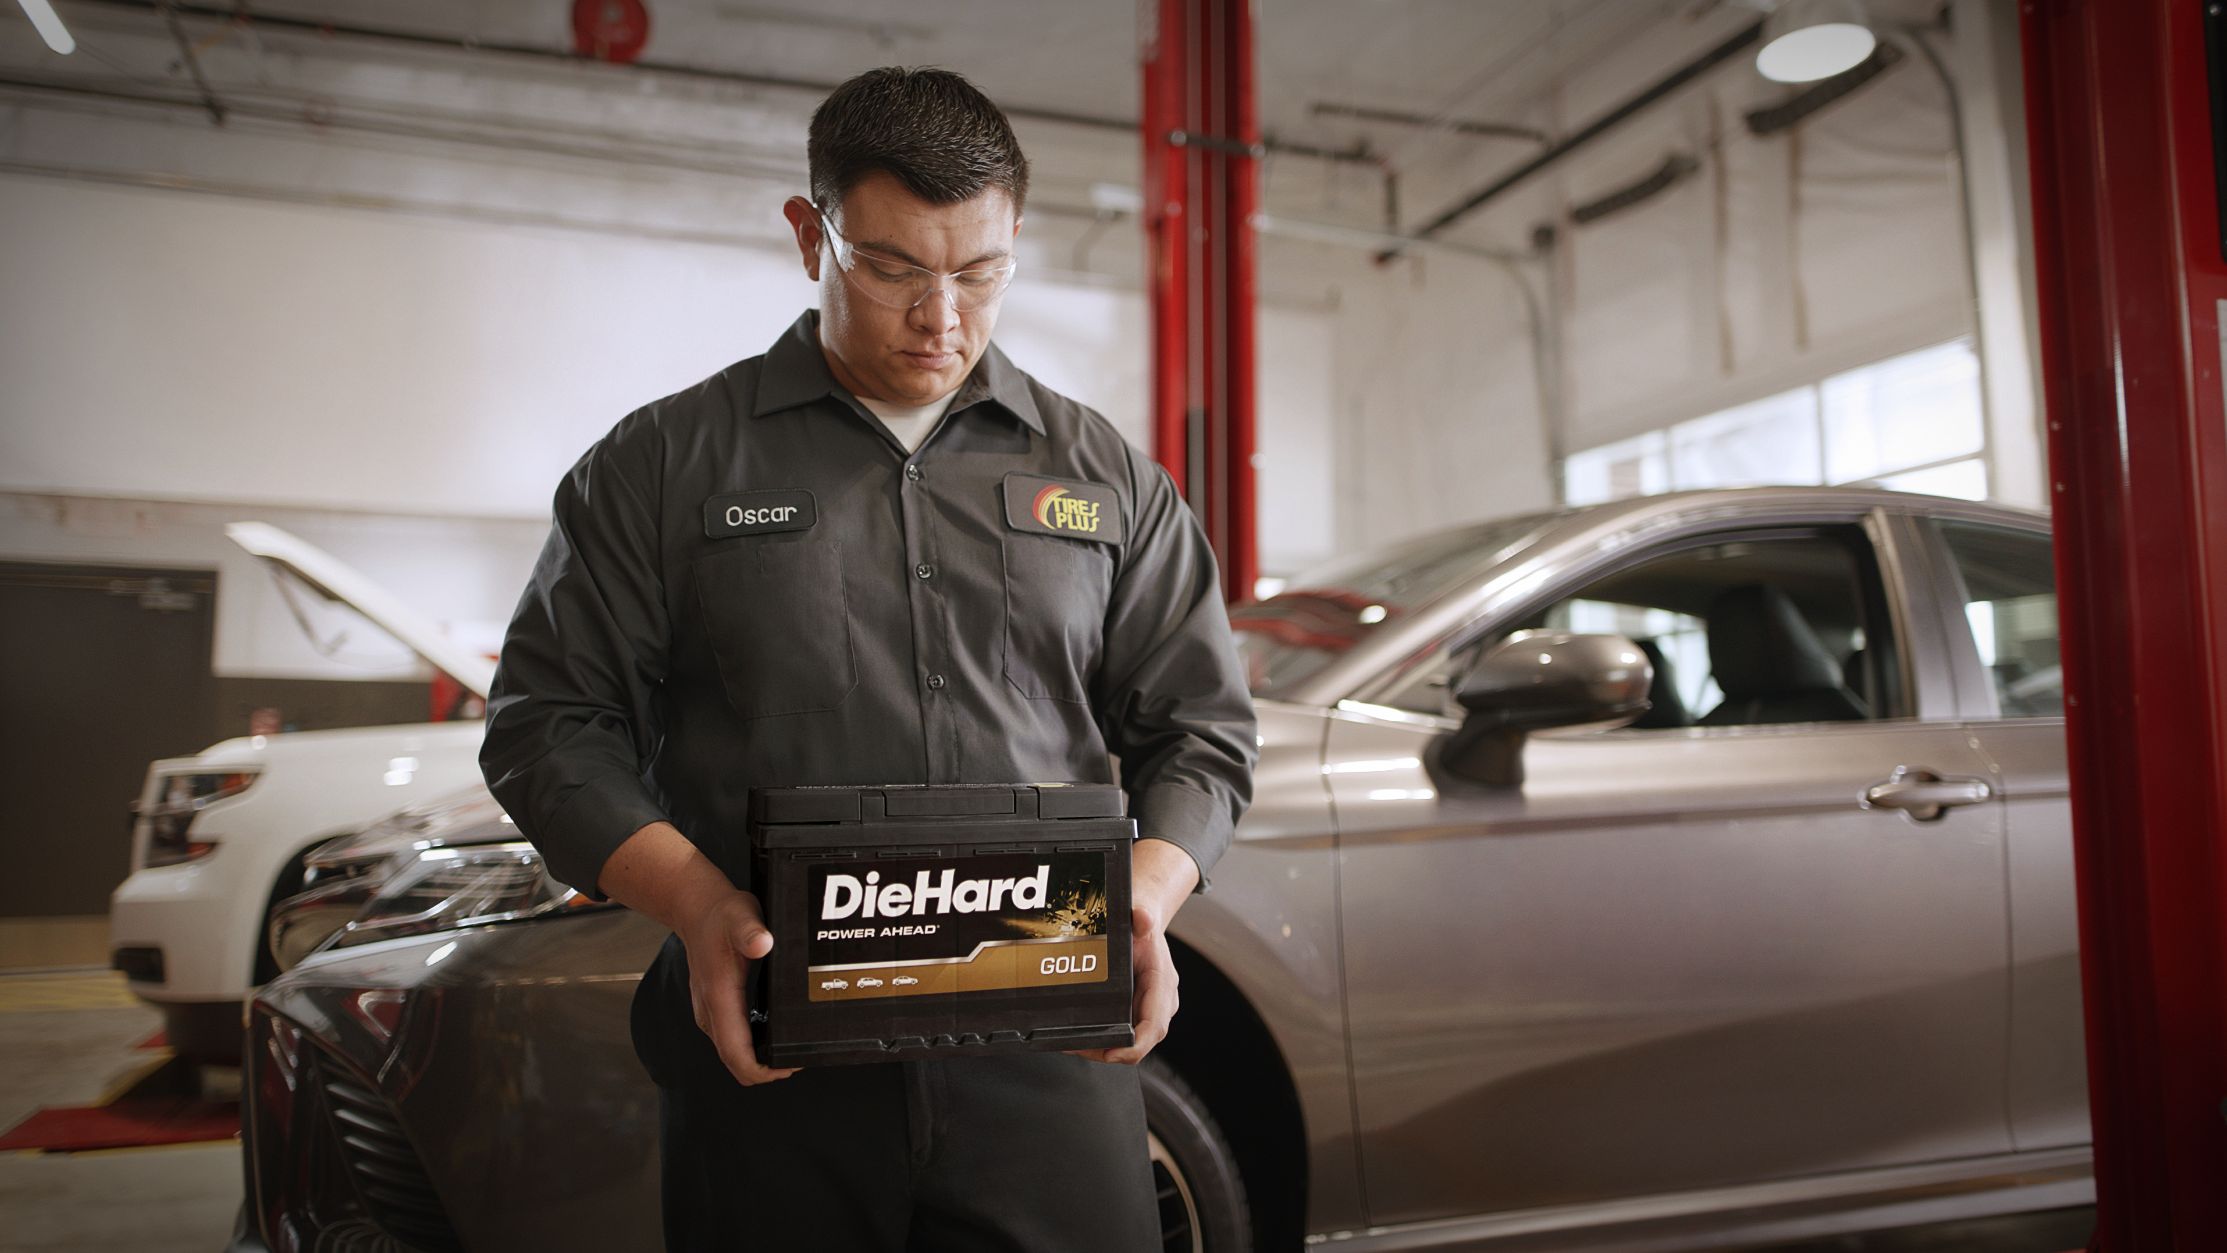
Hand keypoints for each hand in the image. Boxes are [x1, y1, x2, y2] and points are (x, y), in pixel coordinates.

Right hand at [678, 889, 800, 1085]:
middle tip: (799, 1058)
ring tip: (791, 1049)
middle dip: (767, 1070)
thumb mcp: (741, 916)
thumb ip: (751, 930)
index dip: (763, 1071)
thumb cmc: (721, 915)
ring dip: (759, 1060)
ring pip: (733, 1054)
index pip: (736, 1054)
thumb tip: (762, 944)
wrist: (697, 910)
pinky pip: (733, 1040)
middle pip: (735, 1063)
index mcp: (718, 997)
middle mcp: (711, 1012)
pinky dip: (752, 1047)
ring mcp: (711, 1013)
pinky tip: (774, 1034)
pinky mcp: (715, 1010)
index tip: (791, 1065)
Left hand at [1069, 902, 1178, 1064]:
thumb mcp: (1140, 915)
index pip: (1154, 1025)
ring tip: (1071, 1043)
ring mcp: (1146, 1010)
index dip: (1135, 1045)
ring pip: (1128, 1042)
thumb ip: (1142, 916)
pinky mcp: (1134, 1013)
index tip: (1111, 1052)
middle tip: (1077, 1047)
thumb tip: (1143, 918)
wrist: (1143, 924)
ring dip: (1100, 1048)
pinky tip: (1077, 1036)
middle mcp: (1159, 1002)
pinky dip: (1100, 1039)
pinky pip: (1121, 1034)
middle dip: (1109, 1050)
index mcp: (1162, 983)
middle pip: (1139, 1041)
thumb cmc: (1141, 925)